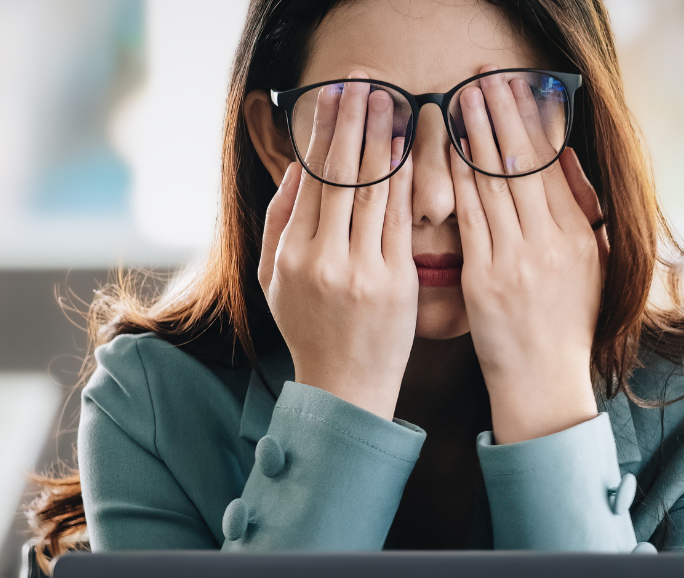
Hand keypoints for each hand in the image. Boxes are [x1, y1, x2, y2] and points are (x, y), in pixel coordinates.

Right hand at [257, 72, 417, 419]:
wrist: (345, 388)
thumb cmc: (310, 330)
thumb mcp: (273, 280)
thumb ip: (279, 222)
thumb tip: (296, 170)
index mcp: (290, 255)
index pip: (310, 180)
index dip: (324, 132)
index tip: (336, 96)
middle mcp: (322, 259)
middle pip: (340, 176)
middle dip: (353, 122)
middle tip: (364, 83)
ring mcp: (361, 271)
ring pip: (373, 192)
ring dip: (383, 140)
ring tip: (390, 102)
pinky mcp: (396, 284)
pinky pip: (401, 221)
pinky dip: (406, 182)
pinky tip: (411, 152)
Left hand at [449, 68, 608, 443]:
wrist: (545, 386)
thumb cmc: (565, 328)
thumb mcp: (593, 266)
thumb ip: (583, 211)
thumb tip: (567, 158)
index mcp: (578, 237)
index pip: (552, 165)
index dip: (531, 121)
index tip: (516, 88)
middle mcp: (551, 243)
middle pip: (523, 164)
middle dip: (501, 114)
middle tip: (482, 77)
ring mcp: (517, 261)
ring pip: (495, 183)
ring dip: (476, 135)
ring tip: (463, 98)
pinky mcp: (486, 280)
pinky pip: (470, 218)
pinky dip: (458, 181)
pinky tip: (447, 152)